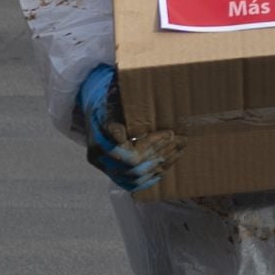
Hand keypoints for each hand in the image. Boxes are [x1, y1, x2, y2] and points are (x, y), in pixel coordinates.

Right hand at [76, 64, 182, 192]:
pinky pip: (133, 184)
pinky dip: (152, 177)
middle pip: (134, 165)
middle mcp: (98, 157)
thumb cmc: (107, 98)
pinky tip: (166, 166)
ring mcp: (104, 167)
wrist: (93, 110)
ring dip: (161, 164)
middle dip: (161, 152)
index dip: (151, 143)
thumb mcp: (112, 93)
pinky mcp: (112, 174)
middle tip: (181, 140)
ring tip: (179, 149)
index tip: (170, 132)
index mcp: (98, 138)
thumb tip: (126, 90)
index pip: (126, 149)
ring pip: (136, 176)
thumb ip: (119, 95)